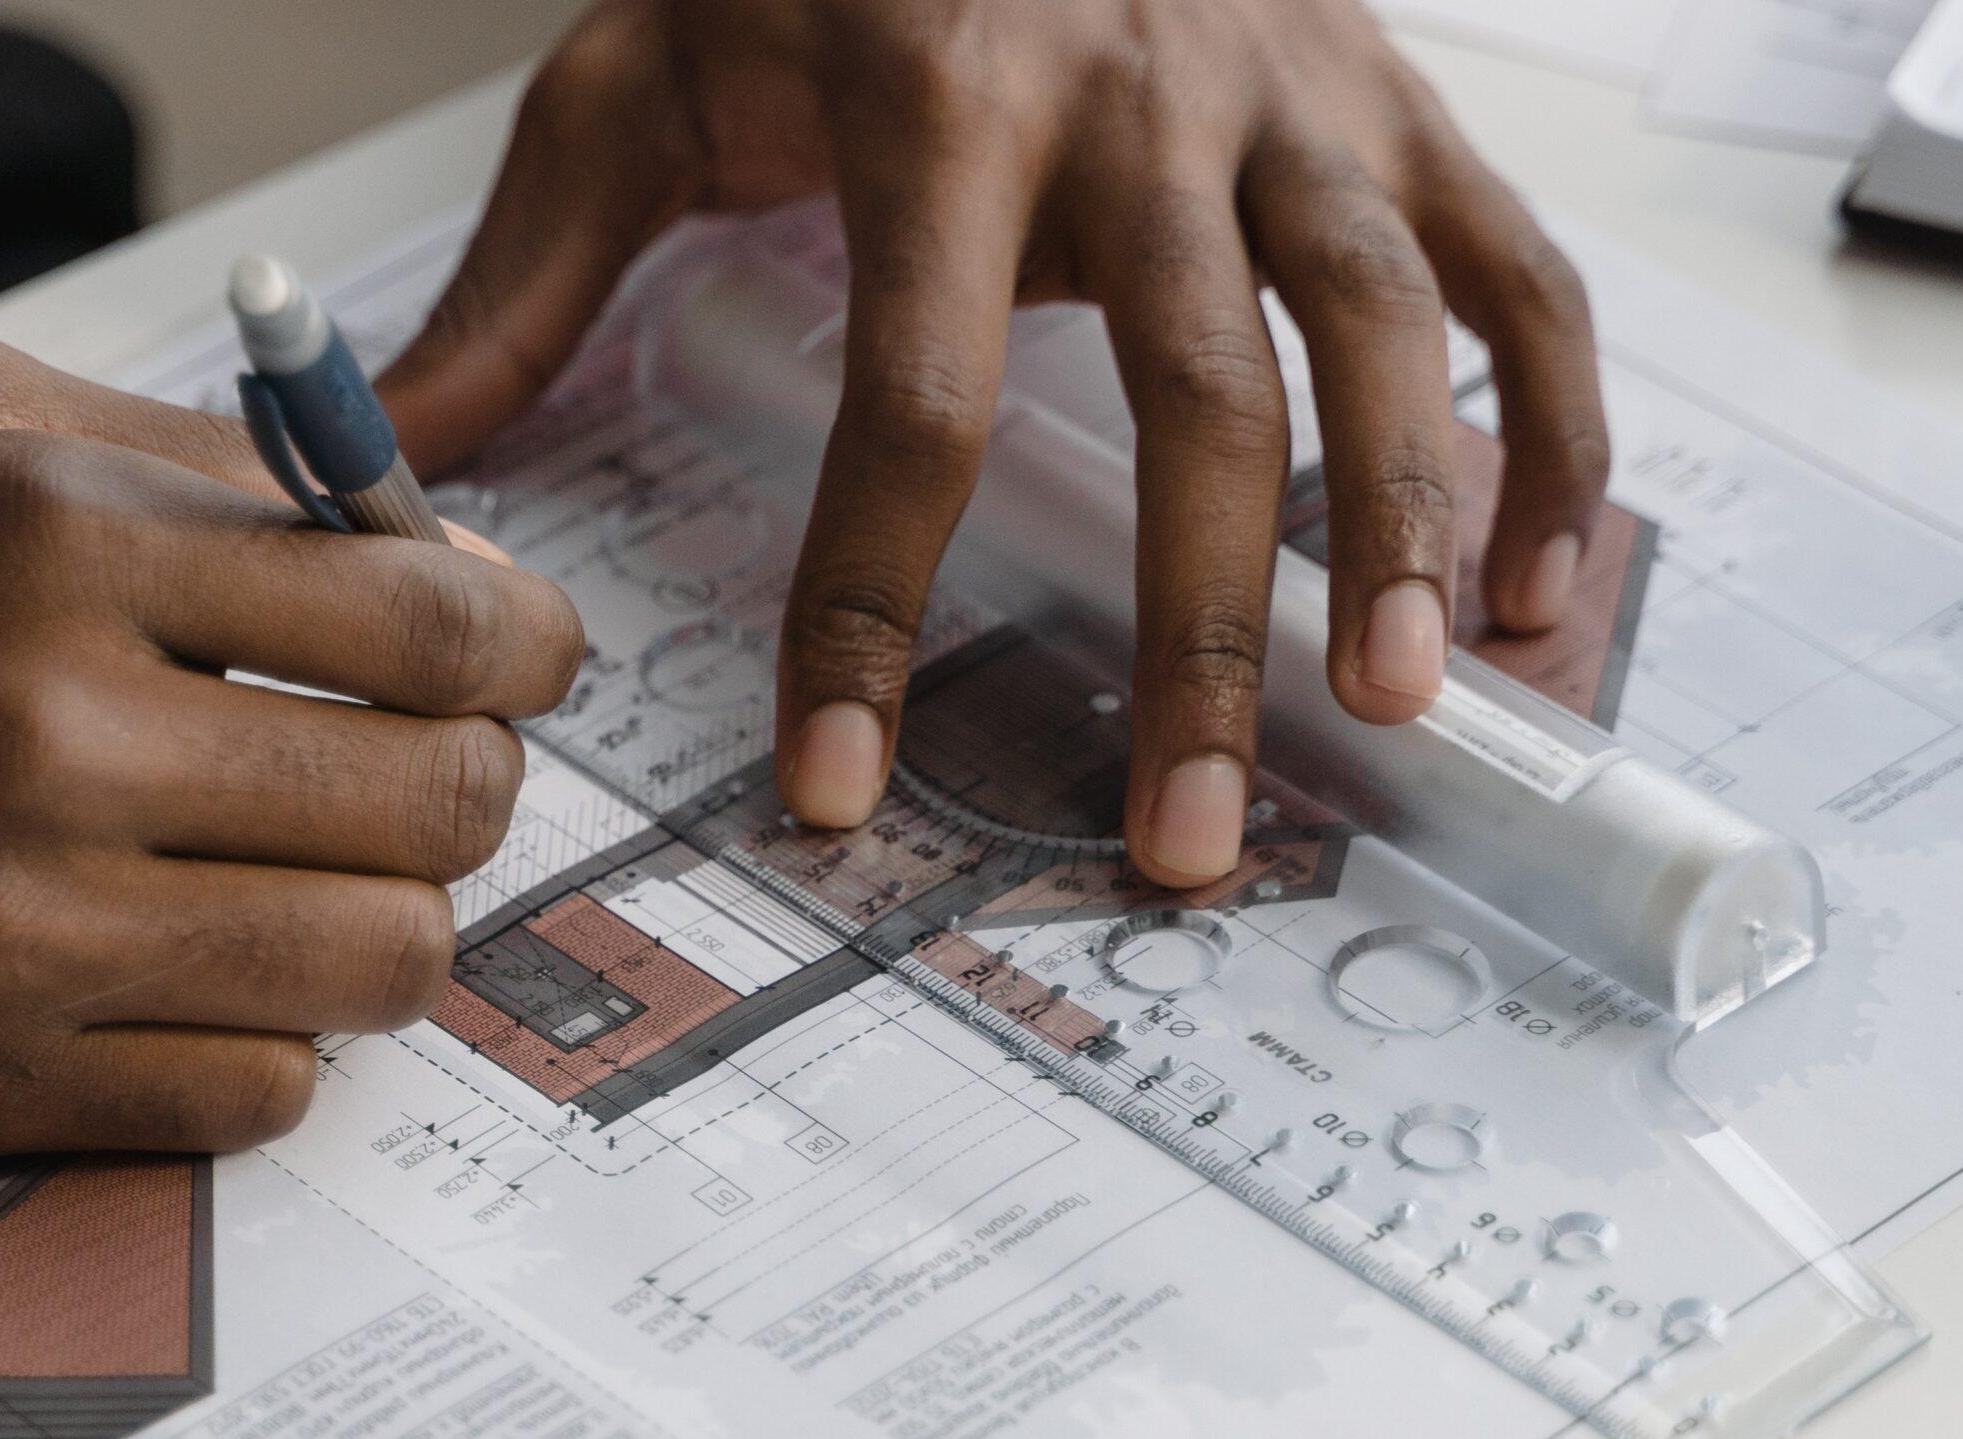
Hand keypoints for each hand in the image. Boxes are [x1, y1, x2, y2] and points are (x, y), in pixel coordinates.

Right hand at [0, 333, 583, 1151]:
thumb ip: (206, 465)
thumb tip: (437, 551)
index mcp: (54, 542)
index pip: (436, 624)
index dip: (528, 646)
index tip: (524, 658)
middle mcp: (44, 739)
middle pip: (444, 804)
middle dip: (476, 781)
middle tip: (425, 763)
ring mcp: (5, 931)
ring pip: (380, 967)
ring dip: (392, 918)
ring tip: (321, 871)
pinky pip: (256, 1098)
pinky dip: (277, 1037)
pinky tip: (211, 969)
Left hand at [379, 0, 1607, 882]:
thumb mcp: (644, 68)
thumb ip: (534, 263)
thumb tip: (409, 456)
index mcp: (941, 101)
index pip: (913, 404)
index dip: (872, 613)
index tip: (839, 785)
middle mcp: (1146, 95)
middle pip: (1199, 400)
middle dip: (1195, 640)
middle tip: (1179, 838)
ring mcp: (1295, 93)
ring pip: (1383, 332)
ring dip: (1409, 534)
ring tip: (1396, 711)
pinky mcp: (1393, 97)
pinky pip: (1516, 269)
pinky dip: (1553, 428)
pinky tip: (1544, 587)